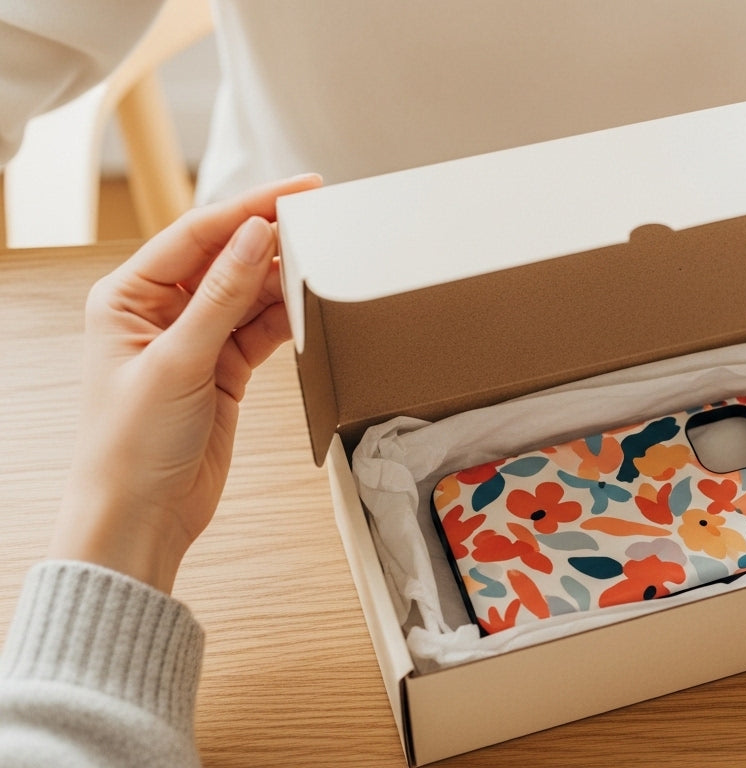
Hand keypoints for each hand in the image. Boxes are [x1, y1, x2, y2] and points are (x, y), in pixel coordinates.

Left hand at [49, 174, 322, 592]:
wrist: (141, 517)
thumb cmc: (130, 446)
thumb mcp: (178, 362)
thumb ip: (221, 296)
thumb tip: (255, 235)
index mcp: (127, 296)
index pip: (196, 234)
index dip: (250, 208)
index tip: (298, 190)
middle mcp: (158, 311)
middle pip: (226, 257)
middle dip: (272, 239)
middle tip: (323, 220)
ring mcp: (193, 340)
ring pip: (249, 292)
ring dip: (284, 280)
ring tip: (325, 261)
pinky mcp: (222, 368)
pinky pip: (262, 328)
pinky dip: (287, 317)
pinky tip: (311, 305)